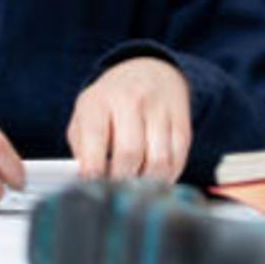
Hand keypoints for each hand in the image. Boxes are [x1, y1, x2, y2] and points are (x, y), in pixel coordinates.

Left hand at [67, 57, 190, 180]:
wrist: (149, 70)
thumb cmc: (110, 103)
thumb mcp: (85, 116)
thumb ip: (83, 149)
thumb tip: (89, 183)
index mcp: (100, 101)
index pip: (95, 140)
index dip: (93, 172)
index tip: (92, 189)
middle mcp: (131, 100)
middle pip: (131, 153)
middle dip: (122, 182)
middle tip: (116, 193)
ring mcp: (160, 108)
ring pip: (159, 160)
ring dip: (147, 183)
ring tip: (136, 188)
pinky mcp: (182, 120)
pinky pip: (178, 157)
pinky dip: (168, 175)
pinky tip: (155, 178)